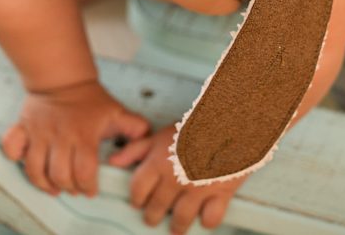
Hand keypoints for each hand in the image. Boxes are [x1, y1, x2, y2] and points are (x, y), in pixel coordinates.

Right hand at [2, 80, 148, 196]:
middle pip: (60, 174)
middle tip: (74, 189)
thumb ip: (134, 127)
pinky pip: (12, 146)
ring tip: (54, 187)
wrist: (64, 78)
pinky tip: (25, 163)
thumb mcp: (116, 112)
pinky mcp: (23, 127)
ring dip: (44, 183)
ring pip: (35, 168)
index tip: (91, 190)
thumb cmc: (92, 100)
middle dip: (68, 187)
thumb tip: (147, 140)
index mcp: (83, 135)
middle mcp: (60, 136)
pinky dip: (15, 158)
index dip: (88, 186)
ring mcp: (39, 132)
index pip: (84, 172)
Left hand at [107, 123, 246, 233]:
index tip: (139, 200)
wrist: (231, 120)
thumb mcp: (161, 133)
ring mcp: (198, 188)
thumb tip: (113, 161)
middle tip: (154, 216)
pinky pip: (210, 219)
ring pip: (180, 220)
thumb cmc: (195, 125)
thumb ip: (135, 149)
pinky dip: (206, 221)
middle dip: (152, 216)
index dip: (136, 198)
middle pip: (155, 210)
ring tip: (175, 228)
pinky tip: (203, 216)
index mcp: (158, 162)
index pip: (137, 191)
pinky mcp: (220, 193)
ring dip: (176, 227)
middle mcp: (175, 178)